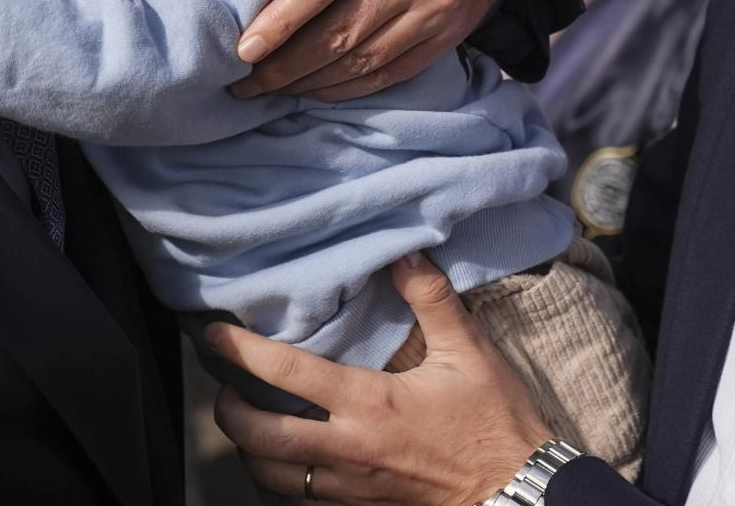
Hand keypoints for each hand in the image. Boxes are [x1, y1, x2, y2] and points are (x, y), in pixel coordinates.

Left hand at [210, 254, 550, 505]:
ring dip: (249, 450)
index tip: (215, 335)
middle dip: (228, 411)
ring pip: (272, 477)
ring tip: (246, 423)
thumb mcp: (469, 353)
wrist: (519, 494)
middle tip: (223, 387)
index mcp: (370, 405)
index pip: (287, 373)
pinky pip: (301, 502)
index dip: (242, 352)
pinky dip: (279, 483)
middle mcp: (350, 449)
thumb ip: (431, 300)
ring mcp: (352, 487)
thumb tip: (404, 254)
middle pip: (260, 437)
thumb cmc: (496, 424)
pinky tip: (282, 463)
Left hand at [232, 0, 518, 100]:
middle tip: (243, 81)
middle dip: (285, 66)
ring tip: (270, 89)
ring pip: (364, 61)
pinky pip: (393, 73)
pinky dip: (350, 88)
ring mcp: (437, 7)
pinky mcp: (451, 32)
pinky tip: (316, 89)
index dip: (281, 22)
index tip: (244, 48)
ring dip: (311, 83)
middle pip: (340, 34)